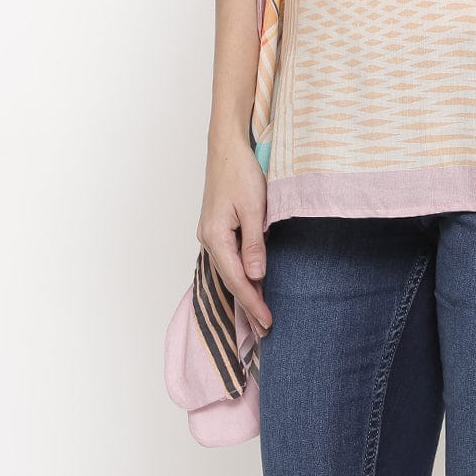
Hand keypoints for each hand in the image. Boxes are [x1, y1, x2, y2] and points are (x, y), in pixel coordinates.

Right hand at [197, 134, 272, 340]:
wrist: (227, 146)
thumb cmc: (241, 171)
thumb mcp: (253, 207)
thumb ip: (254, 242)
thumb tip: (256, 276)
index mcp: (215, 236)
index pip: (236, 279)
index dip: (252, 302)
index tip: (267, 322)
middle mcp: (208, 238)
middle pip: (229, 279)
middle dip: (247, 304)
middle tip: (265, 329)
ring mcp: (211, 233)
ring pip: (228, 270)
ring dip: (244, 291)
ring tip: (259, 314)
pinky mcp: (218, 227)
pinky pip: (228, 258)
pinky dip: (240, 274)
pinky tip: (250, 282)